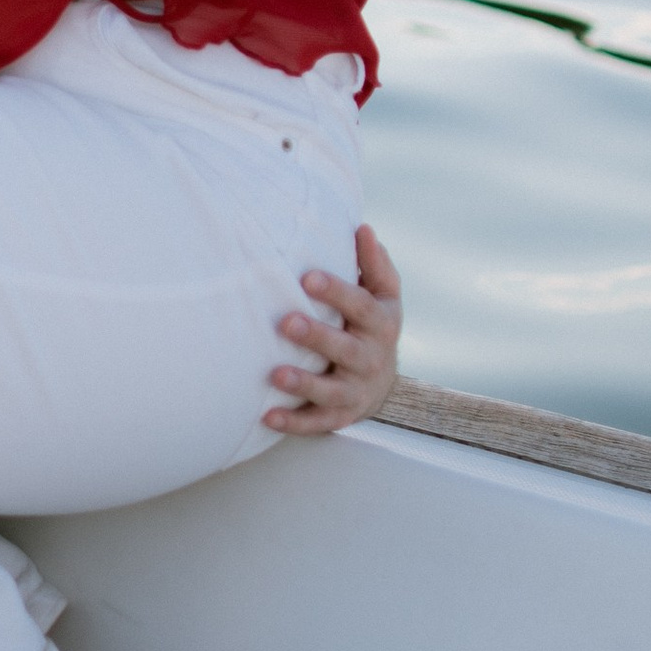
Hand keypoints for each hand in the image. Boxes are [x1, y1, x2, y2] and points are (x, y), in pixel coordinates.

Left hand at [263, 223, 401, 436]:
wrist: (382, 381)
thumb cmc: (371, 324)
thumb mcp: (383, 294)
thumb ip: (373, 263)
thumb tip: (362, 228)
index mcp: (381, 323)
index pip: (362, 306)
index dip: (336, 292)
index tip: (306, 277)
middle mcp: (371, 358)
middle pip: (346, 349)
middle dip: (317, 337)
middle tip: (285, 322)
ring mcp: (356, 390)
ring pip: (331, 390)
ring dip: (304, 383)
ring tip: (275, 375)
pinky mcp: (341, 415)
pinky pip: (317, 421)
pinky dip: (294, 422)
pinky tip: (267, 416)